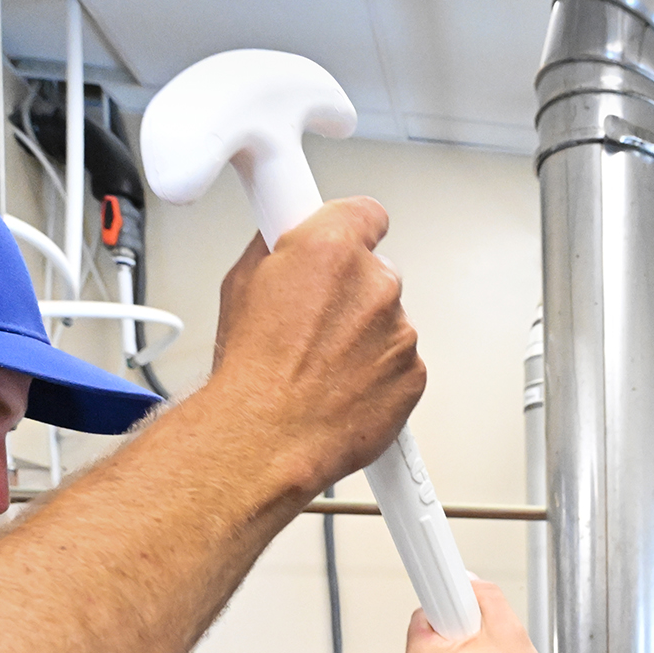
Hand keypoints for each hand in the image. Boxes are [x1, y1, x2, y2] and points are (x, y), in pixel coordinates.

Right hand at [206, 198, 426, 491]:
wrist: (266, 439)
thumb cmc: (250, 373)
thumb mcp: (240, 287)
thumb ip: (275, 252)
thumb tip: (281, 242)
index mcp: (332, 249)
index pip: (366, 213)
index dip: (351, 230)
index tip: (344, 240)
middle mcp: (375, 284)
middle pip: (376, 273)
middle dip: (350, 292)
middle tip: (314, 322)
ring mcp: (400, 330)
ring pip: (388, 322)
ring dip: (363, 338)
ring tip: (319, 367)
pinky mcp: (414, 373)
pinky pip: (399, 363)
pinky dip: (377, 375)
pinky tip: (340, 389)